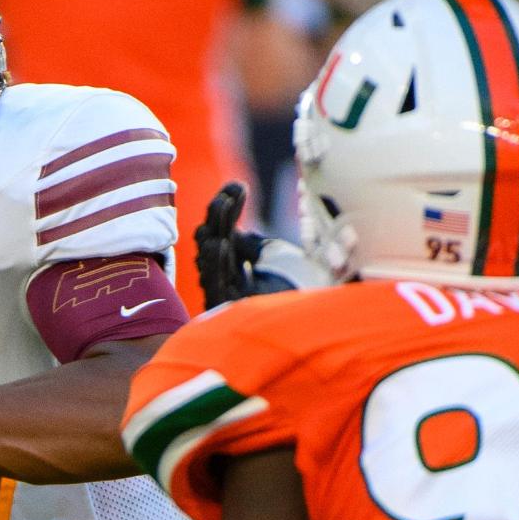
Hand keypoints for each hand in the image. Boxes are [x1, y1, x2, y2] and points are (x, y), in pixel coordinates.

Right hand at [194, 182, 325, 307]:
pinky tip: (220, 243)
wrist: (309, 332)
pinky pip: (215, 284)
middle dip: (219, 212)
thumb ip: (255, 245)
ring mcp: (221, 293)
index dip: (227, 207)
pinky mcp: (224, 311)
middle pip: (210, 238)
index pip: (222, 228)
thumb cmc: (293, 297)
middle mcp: (223, 276)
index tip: (238, 187)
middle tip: (231, 192)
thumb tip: (233, 230)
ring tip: (223, 207)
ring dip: (216, 229)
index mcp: (233, 263)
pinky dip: (217, 262)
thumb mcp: (276, 261)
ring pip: (209, 257)